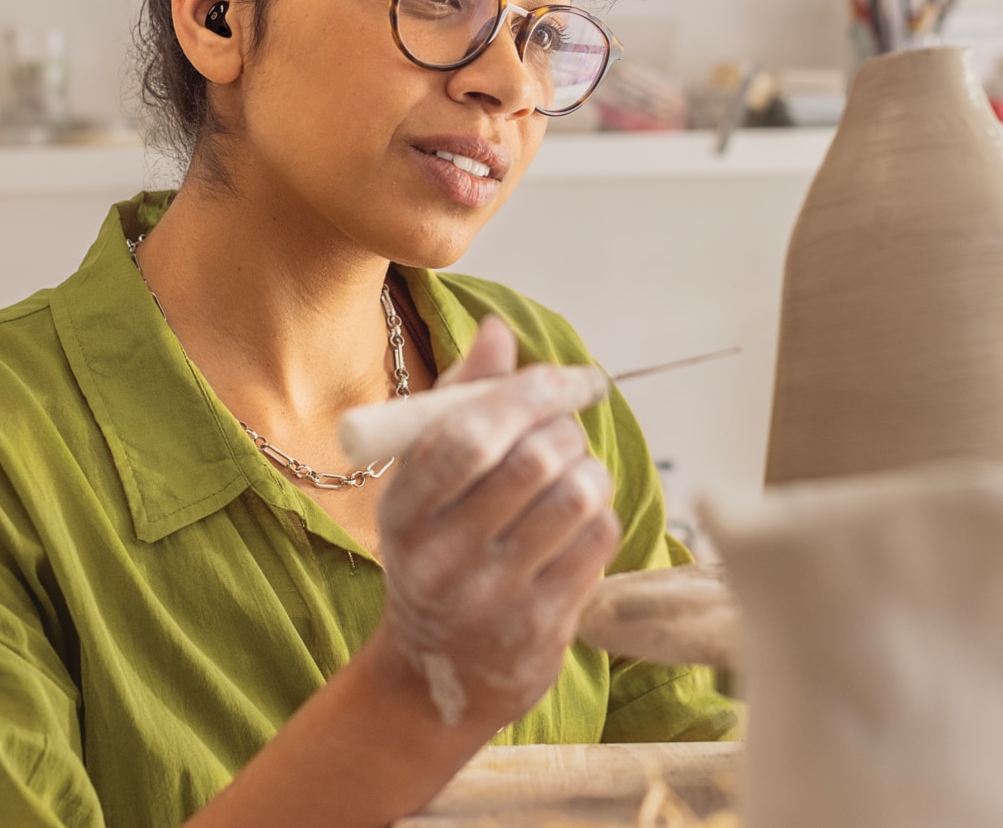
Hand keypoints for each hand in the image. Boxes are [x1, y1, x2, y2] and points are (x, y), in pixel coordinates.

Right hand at [373, 316, 620, 732]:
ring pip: (576, 496)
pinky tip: (575, 522)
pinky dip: (599, 513)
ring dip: (587, 469)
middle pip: (532, 461)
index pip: (465, 437)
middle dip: (562, 429)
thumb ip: (459, 402)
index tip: (555, 378)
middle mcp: (443, 560)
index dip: (521, 394)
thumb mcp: (424, 484)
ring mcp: (495, 598)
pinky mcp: (543, 627)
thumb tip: (498, 330)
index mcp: (402, 513)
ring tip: (570, 474)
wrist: (442, 673)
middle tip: (562, 431)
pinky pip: (598, 539)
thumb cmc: (436, 552)